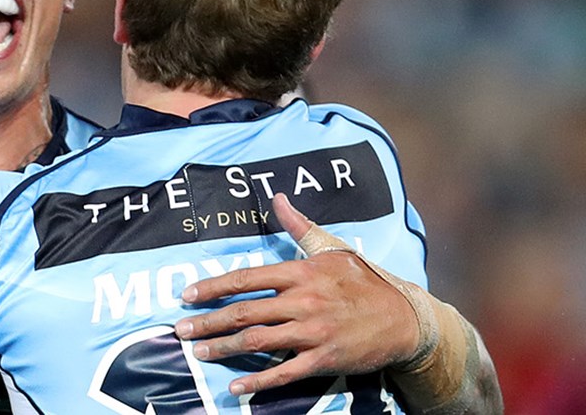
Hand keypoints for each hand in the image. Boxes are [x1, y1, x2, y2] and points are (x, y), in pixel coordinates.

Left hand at [173, 193, 420, 395]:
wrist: (405, 318)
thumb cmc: (365, 281)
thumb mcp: (333, 249)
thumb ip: (300, 227)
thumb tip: (278, 199)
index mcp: (302, 273)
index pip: (247, 278)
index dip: (214, 286)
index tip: (188, 295)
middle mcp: (303, 301)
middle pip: (245, 312)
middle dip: (208, 322)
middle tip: (180, 329)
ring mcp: (313, 332)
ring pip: (259, 341)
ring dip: (224, 348)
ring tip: (200, 352)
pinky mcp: (324, 359)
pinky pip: (285, 372)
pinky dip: (258, 381)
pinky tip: (236, 386)